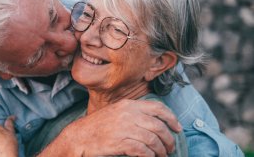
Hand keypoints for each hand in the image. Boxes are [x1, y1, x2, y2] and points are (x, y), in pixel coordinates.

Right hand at [45, 98, 180, 156]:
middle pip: (158, 126)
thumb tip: (153, 122)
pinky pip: (143, 150)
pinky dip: (150, 156)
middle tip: (170, 147)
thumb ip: (133, 113)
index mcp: (128, 104)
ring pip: (153, 139)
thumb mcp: (116, 112)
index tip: (177, 128)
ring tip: (162, 155)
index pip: (157, 108)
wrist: (79, 136)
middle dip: (168, 139)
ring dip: (161, 150)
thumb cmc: (97, 126)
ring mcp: (124, 127)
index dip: (171, 118)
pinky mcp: (120, 142)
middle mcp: (128, 114)